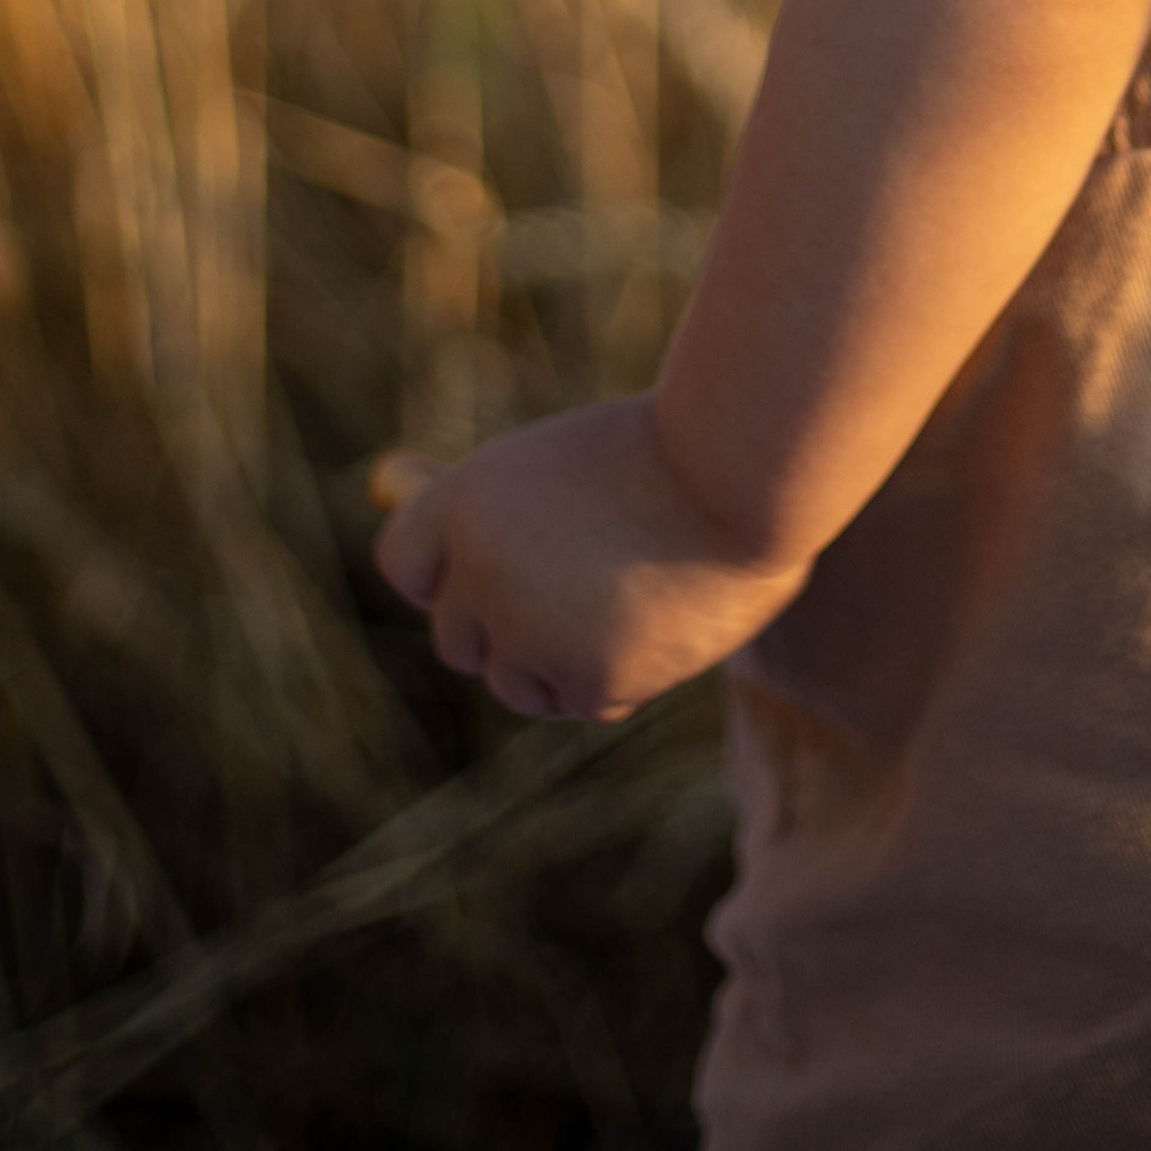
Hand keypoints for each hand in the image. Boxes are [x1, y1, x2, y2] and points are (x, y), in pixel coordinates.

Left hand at [370, 398, 807, 721]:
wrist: (746, 466)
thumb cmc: (670, 451)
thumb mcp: (570, 461)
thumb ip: (510, 514)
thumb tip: (432, 534)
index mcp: (467, 498)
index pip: (404, 561)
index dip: (449, 573)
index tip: (490, 573)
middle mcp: (481, 569)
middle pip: (458, 639)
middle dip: (510, 630)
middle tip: (582, 591)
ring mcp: (530, 631)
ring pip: (520, 683)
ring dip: (564, 661)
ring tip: (634, 598)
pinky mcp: (588, 678)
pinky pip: (586, 699)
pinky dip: (623, 677)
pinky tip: (667, 621)